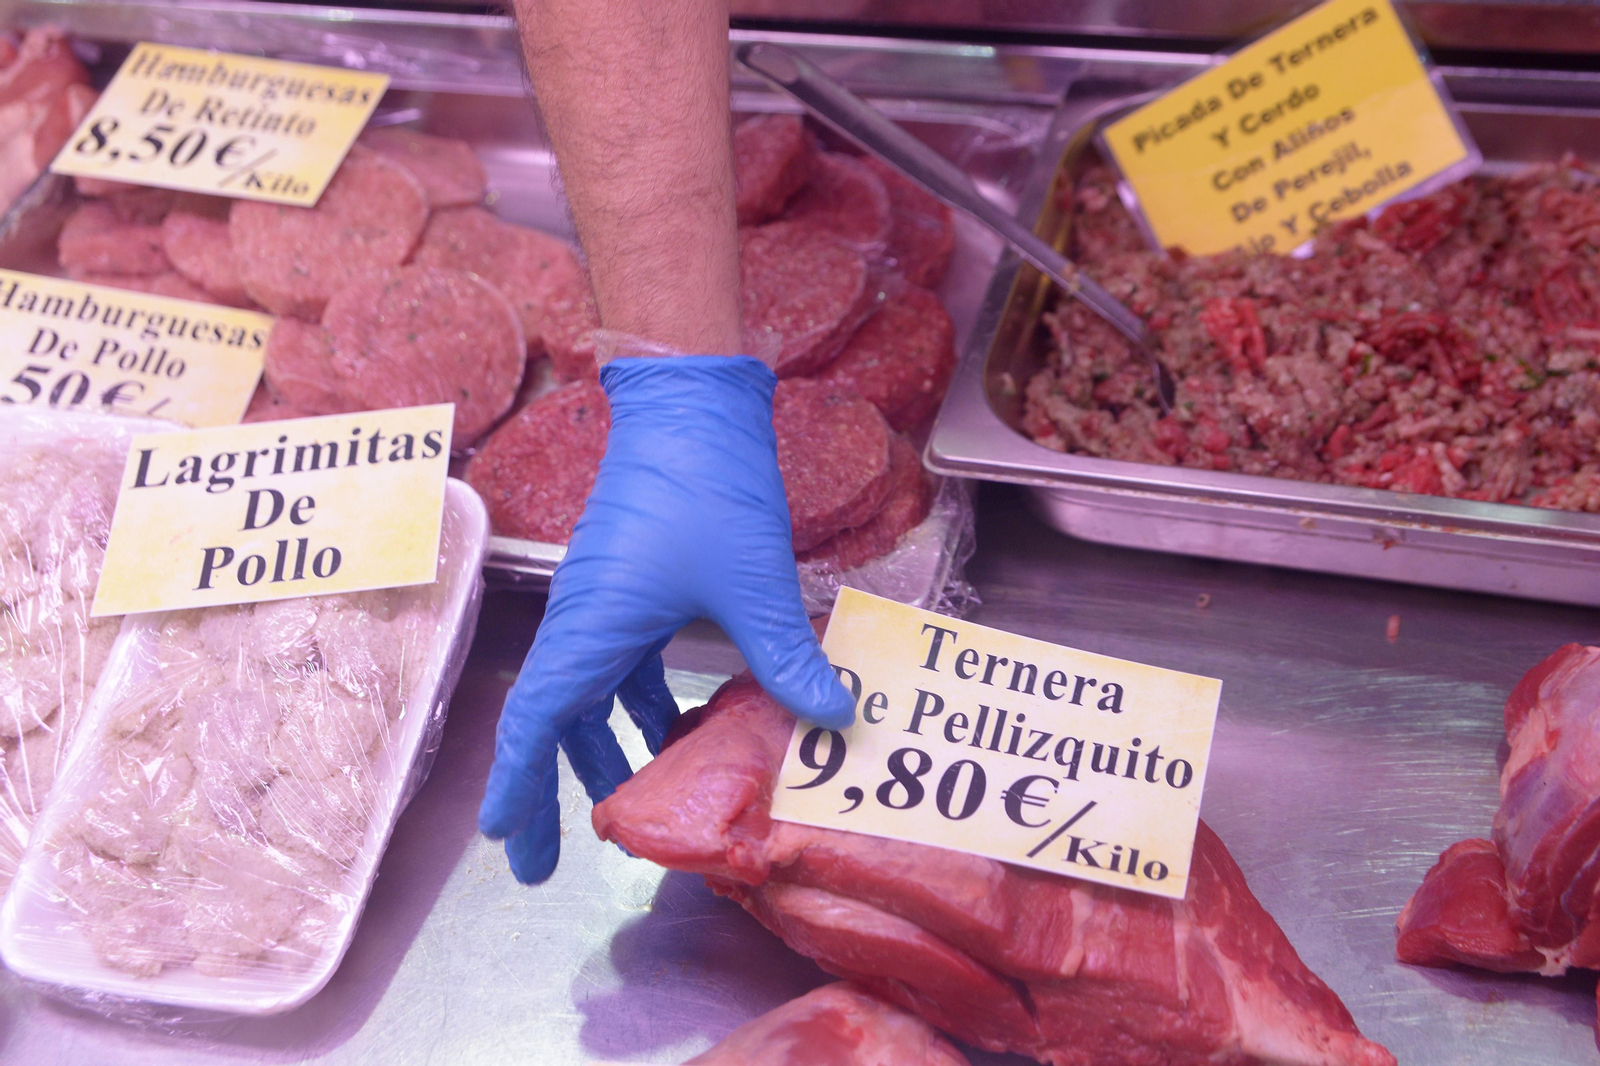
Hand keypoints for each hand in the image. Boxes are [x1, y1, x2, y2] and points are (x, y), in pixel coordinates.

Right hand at [478, 355, 855, 882]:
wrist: (691, 403)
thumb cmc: (706, 485)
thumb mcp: (752, 581)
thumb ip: (786, 656)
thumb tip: (833, 716)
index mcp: (593, 628)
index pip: (536, 723)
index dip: (516, 785)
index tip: (501, 838)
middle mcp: (586, 621)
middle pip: (552, 722)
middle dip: (544, 791)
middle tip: (540, 860)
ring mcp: (606, 604)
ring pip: (589, 695)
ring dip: (600, 749)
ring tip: (625, 803)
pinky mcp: (633, 587)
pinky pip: (622, 665)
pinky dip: (638, 705)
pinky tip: (676, 730)